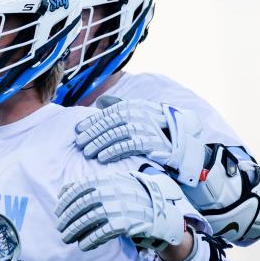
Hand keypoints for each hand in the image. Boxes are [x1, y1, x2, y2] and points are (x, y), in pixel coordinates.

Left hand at [55, 171, 185, 250]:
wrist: (161, 212)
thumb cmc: (132, 199)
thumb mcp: (114, 185)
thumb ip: (91, 186)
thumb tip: (63, 191)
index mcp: (108, 179)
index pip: (80, 188)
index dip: (66, 201)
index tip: (58, 212)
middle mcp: (113, 191)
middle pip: (82, 205)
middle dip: (67, 218)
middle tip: (60, 228)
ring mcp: (121, 207)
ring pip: (89, 219)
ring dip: (75, 230)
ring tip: (67, 238)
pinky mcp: (127, 223)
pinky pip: (103, 232)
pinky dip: (90, 239)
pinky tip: (84, 245)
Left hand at [75, 98, 204, 185]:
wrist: (181, 137)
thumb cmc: (155, 125)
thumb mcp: (138, 112)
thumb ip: (120, 106)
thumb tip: (100, 102)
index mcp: (132, 105)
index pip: (107, 113)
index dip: (91, 121)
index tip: (78, 130)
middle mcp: (137, 114)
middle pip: (108, 124)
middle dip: (91, 134)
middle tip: (79, 143)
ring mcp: (143, 127)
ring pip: (114, 135)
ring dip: (98, 144)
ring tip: (87, 152)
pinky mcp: (149, 142)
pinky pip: (126, 146)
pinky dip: (112, 152)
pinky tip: (102, 158)